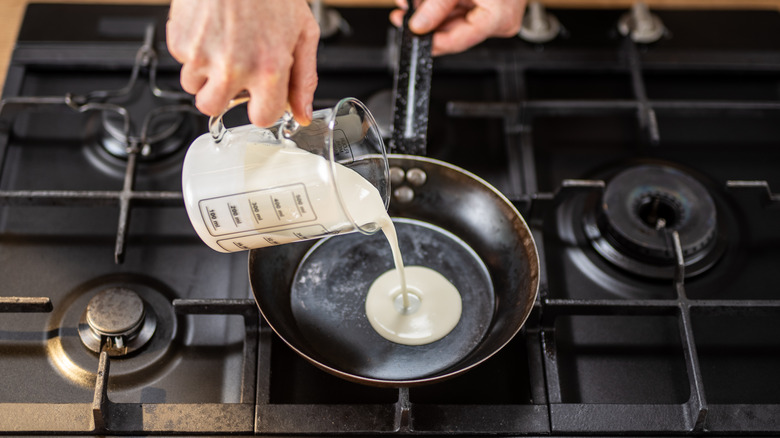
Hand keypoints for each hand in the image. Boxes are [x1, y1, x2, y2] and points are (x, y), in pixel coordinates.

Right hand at [166, 0, 319, 126]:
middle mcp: (233, 67)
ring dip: (205, 74)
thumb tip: (302, 112)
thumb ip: (304, 79)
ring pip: (194, 88)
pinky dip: (193, 50)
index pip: (260, 118)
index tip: (260, 97)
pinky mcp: (180, 42)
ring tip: (223, 44)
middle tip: (235, 68)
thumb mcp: (303, 33)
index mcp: (268, 69)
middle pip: (214, 108)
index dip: (260, 107)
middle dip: (224, 94)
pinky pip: (182, 61)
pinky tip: (211, 30)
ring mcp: (202, 56)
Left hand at [390, 0, 525, 55]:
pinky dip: (444, 5)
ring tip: (412, 2)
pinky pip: (462, 9)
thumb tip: (418, 25)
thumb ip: (436, 5)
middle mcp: (501, 20)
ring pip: (455, 20)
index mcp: (500, 18)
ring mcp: (496, 13)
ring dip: (431, 12)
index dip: (431, 40)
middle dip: (426, 22)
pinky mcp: (490, 4)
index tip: (410, 33)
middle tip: (403, 14)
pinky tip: (428, 1)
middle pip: (454, 31)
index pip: (458, 41)